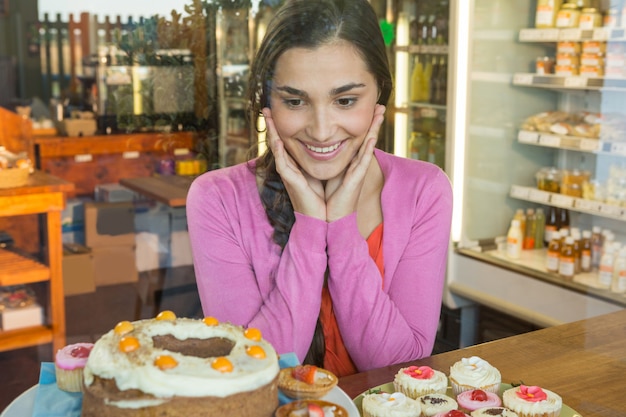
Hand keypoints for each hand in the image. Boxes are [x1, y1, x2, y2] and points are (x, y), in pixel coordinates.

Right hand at [263, 108, 326, 219]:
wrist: (321, 217)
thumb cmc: (322, 197)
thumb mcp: (321, 171)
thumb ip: (322, 159)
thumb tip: (329, 144)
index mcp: (295, 164)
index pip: (285, 141)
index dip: (280, 126)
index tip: (277, 111)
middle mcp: (289, 167)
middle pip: (276, 141)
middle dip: (271, 125)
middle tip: (266, 109)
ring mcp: (288, 173)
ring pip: (276, 148)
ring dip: (271, 132)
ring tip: (267, 117)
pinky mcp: (290, 180)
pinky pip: (282, 162)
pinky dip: (279, 150)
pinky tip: (277, 140)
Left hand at [325, 104, 385, 221]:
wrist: (330, 218)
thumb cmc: (327, 199)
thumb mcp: (326, 174)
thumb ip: (324, 161)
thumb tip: (316, 148)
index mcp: (349, 163)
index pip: (357, 139)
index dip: (364, 124)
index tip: (369, 109)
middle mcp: (356, 165)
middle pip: (366, 138)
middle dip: (373, 122)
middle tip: (380, 105)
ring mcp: (358, 171)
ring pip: (368, 145)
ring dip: (374, 129)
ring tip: (380, 114)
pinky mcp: (356, 179)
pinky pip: (363, 161)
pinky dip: (368, 149)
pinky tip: (372, 137)